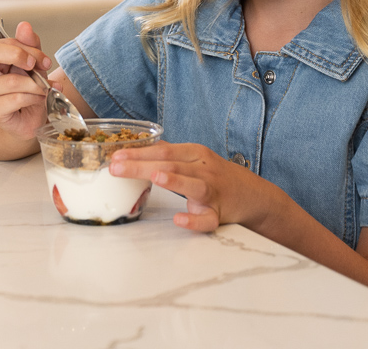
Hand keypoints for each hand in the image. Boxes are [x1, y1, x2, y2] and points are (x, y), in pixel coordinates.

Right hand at [0, 20, 54, 139]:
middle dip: (20, 56)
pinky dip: (34, 98)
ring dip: (35, 84)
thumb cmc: (25, 87)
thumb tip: (24, 26)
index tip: (42, 58)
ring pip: (11, 81)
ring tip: (44, 88)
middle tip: (38, 67)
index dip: (23, 47)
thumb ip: (28, 44)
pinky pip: (16, 99)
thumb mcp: (30, 62)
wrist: (25, 118)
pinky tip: (39, 99)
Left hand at [109, 141, 280, 231]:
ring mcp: (213, 192)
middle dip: (141, 165)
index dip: (137, 152)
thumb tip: (138, 146)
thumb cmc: (217, 176)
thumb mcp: (195, 158)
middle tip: (115, 167)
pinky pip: (207, 219)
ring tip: (154, 177)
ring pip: (192, 185)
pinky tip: (180, 220)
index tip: (114, 156)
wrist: (253, 195)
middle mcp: (203, 169)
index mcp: (194, 154)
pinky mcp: (219, 214)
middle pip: (171, 165)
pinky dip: (194, 220)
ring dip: (173, 181)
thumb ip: (169, 153)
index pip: (162, 151)